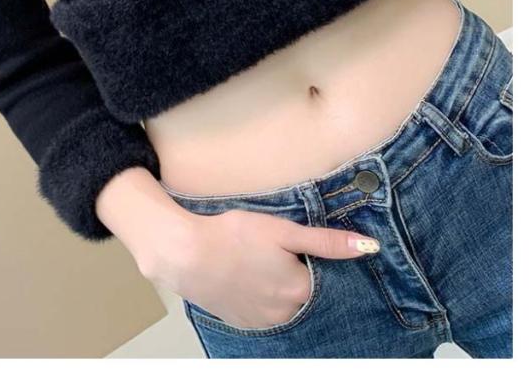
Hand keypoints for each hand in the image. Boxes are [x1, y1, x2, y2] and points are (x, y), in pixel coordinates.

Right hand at [144, 207, 379, 330]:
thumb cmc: (234, 236)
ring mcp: (262, 323)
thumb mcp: (283, 230)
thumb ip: (326, 242)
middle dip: (296, 275)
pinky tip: (246, 278)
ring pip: (284, 305)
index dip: (312, 261)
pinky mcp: (242, 324)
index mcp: (300, 290)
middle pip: (304, 293)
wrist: (186, 255)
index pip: (323, 279)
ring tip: (257, 263)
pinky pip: (263, 313)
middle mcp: (285, 314)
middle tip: (273, 252)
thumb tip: (369, 247)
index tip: (297, 248)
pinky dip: (260, 298)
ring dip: (278, 288)